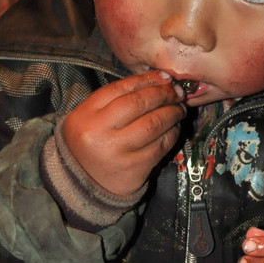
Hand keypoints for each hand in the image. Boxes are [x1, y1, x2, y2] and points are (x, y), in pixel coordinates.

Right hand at [62, 70, 185, 196]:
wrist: (85, 184)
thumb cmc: (93, 143)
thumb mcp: (92, 117)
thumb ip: (119, 97)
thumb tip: (161, 79)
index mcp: (85, 114)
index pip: (121, 87)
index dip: (147, 80)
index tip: (164, 78)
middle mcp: (99, 132)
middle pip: (139, 103)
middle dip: (163, 94)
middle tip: (177, 92)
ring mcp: (118, 151)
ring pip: (154, 123)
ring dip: (172, 113)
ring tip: (179, 109)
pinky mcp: (135, 167)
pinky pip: (161, 145)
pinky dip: (172, 133)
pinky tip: (174, 128)